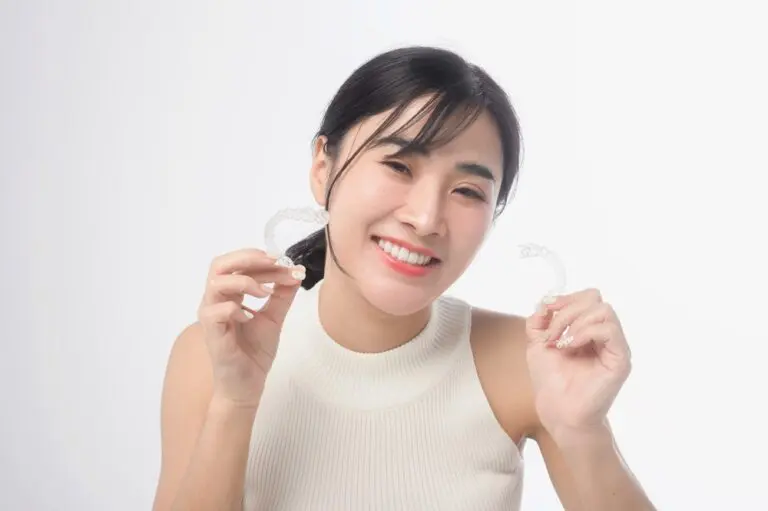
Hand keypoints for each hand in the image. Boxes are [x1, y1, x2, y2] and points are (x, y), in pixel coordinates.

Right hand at [198, 248, 304, 408]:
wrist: (248, 384)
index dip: (263, 259)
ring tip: (266, 292)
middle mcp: (216, 301)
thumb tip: (296, 271)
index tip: (288, 264)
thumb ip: (282, 294)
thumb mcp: (274, 317)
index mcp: (229, 294)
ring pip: (216, 283)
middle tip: (274, 263)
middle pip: (220, 264)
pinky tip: (250, 316)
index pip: (239, 264)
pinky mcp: (211, 334)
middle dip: (249, 258)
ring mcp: (211, 316)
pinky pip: (216, 311)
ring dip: (244, 281)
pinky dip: (235, 308)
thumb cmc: (254, 352)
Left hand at [525, 288, 631, 439]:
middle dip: (567, 310)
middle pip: (595, 298)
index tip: (547, 311)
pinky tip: (571, 346)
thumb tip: (545, 301)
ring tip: (561, 342)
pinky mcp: (620, 359)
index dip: (566, 299)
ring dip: (575, 321)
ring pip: (604, 310)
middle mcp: (604, 335)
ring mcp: (614, 346)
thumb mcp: (537, 343)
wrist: (557, 410)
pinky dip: (586, 332)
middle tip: (552, 334)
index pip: (587, 297)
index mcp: (588, 329)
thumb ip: (540, 321)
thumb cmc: (550, 381)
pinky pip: (609, 330)